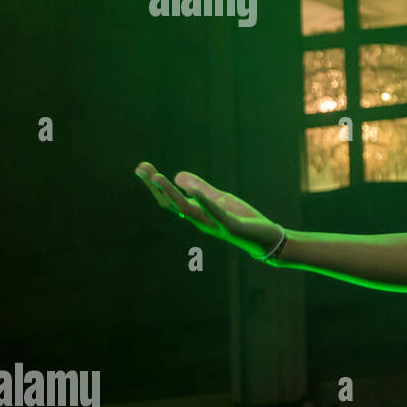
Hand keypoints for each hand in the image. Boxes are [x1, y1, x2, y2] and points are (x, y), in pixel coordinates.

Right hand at [134, 162, 284, 259]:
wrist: (266, 239)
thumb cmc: (242, 219)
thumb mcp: (220, 199)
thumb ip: (200, 188)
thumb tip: (176, 175)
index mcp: (197, 213)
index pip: (169, 198)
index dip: (154, 184)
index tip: (140, 166)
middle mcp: (200, 221)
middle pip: (171, 204)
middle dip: (155, 187)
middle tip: (141, 169)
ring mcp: (213, 225)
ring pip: (187, 210)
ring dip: (171, 193)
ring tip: (158, 177)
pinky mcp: (229, 227)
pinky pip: (214, 214)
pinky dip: (204, 202)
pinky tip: (195, 190)